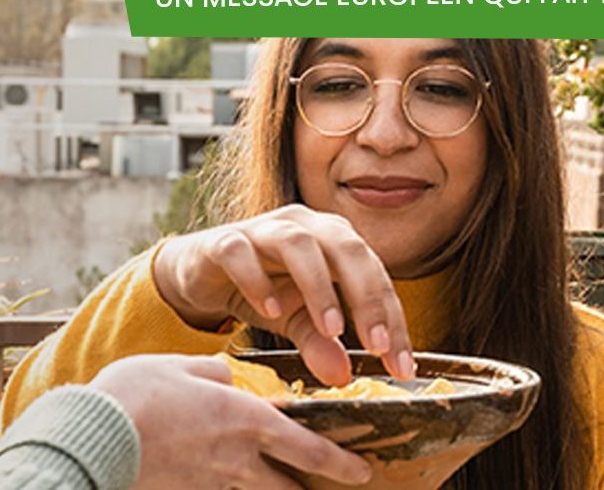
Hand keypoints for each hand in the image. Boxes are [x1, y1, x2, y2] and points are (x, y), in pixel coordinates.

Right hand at [90, 354, 372, 488]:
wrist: (95, 437)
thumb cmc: (134, 393)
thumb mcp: (178, 365)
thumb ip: (212, 370)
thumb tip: (227, 376)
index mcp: (244, 418)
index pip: (308, 447)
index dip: (339, 462)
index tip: (360, 470)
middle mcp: (237, 458)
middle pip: (289, 487)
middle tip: (330, 487)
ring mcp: (212, 484)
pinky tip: (228, 486)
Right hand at [153, 204, 414, 384]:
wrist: (203, 273)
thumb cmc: (262, 287)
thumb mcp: (295, 320)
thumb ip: (321, 342)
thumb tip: (342, 377)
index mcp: (334, 240)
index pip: (375, 276)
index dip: (391, 320)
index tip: (400, 366)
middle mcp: (305, 226)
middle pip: (347, 247)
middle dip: (366, 297)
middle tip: (375, 345)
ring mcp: (263, 229)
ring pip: (299, 244)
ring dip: (318, 286)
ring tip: (330, 329)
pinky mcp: (224, 241)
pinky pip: (242, 252)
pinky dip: (257, 279)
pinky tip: (269, 310)